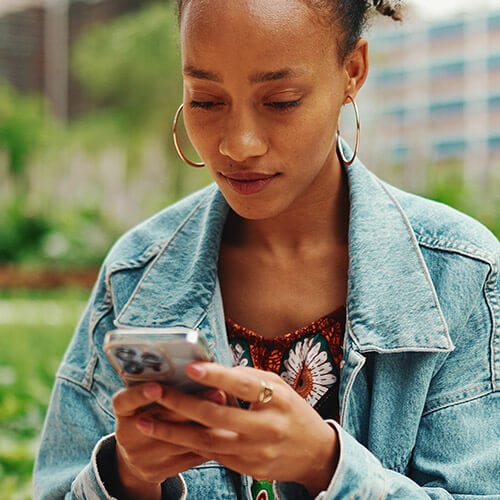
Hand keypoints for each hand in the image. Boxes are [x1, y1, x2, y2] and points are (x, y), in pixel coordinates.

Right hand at [112, 382, 225, 498]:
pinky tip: (225, 430)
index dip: (140, 395)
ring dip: (206, 424)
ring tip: (228, 410)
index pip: (125, 401)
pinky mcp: (159, 471)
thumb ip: (163, 384)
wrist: (138, 456)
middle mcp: (128, 435)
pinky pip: (188, 457)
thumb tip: (195, 365)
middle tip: (217, 391)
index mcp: (122, 411)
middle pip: (160, 420)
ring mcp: (143, 457)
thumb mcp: (145, 399)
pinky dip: (208, 442)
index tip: (157, 386)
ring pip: (179, 440)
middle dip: (190, 405)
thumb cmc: (148, 413)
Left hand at [139, 364, 338, 495]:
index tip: (190, 367)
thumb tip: (212, 369)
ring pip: (207, 442)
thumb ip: (248, 378)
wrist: (313, 453)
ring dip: (172, 432)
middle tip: (154, 392)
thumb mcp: (279, 387)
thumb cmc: (292, 411)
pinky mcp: (246, 469)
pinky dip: (187, 444)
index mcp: (277, 400)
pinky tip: (166, 435)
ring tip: (144, 421)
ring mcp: (255, 452)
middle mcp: (266, 428)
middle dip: (181, 404)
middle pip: (217, 416)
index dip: (217, 376)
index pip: (244, 385)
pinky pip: (212, 455)